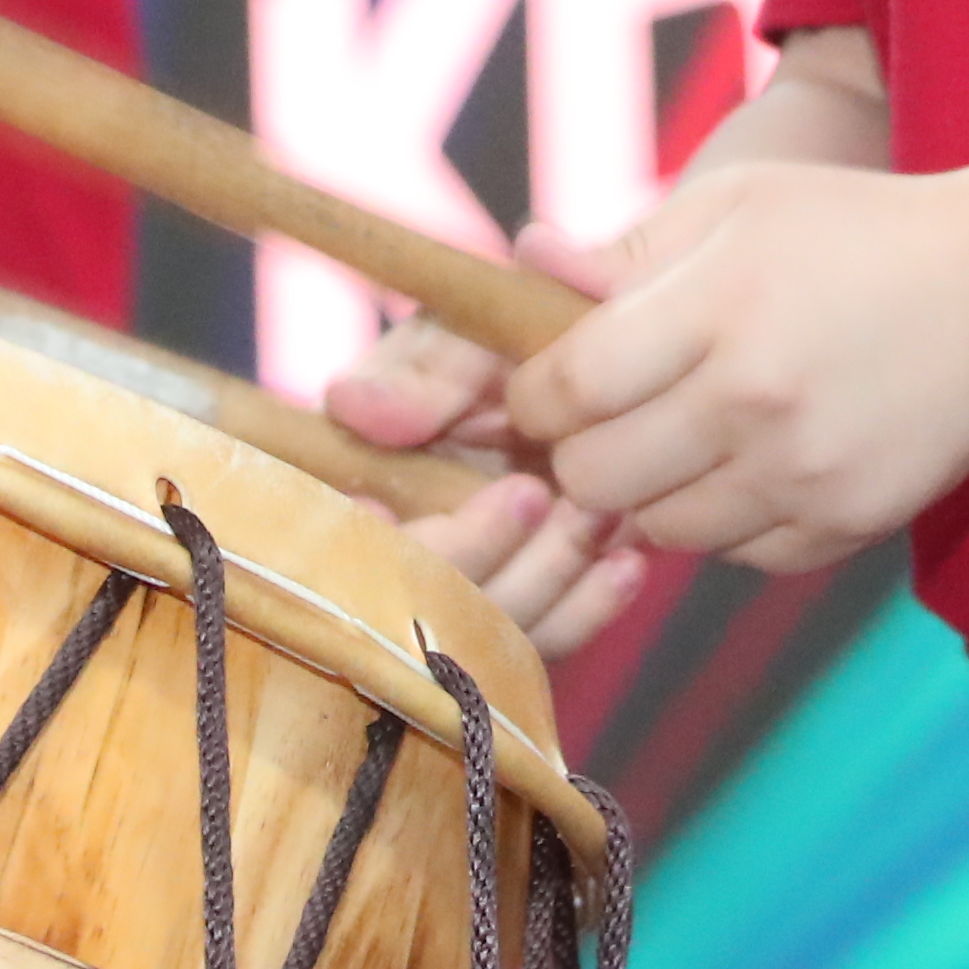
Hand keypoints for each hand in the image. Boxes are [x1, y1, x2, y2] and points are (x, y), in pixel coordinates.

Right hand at [335, 230, 651, 658]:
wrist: (614, 351)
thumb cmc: (514, 333)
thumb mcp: (465, 333)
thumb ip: (420, 367)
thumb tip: (353, 404)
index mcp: (358, 487)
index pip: (342, 545)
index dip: (362, 544)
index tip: (385, 512)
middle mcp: (403, 550)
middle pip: (416, 603)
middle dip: (469, 553)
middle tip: (532, 494)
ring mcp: (471, 584)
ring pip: (486, 632)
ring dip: (542, 573)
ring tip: (597, 513)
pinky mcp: (534, 608)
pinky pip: (548, 636)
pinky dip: (587, 606)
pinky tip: (627, 564)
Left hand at [502, 163, 968, 571]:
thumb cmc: (854, 232)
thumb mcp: (739, 204)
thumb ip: (627, 249)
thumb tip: (522, 263)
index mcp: (719, 306)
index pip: (569, 388)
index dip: (534, 395)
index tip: (547, 384)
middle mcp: (756, 400)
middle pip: (594, 477)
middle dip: (580, 451)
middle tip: (606, 418)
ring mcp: (803, 474)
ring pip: (657, 528)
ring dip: (651, 490)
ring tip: (686, 432)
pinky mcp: (844, 526)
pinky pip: (734, 554)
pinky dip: (726, 520)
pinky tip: (755, 459)